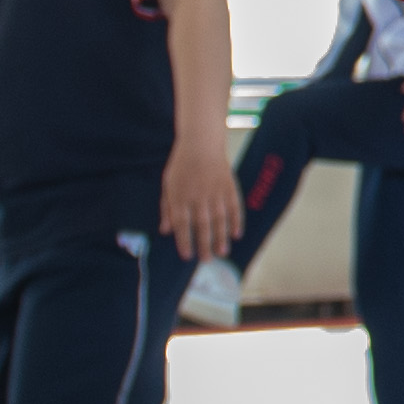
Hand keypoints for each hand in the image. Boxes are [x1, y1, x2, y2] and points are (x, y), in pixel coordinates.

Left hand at [160, 141, 238, 259]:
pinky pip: (234, 207)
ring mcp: (215, 191)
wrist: (201, 142)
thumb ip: (167, 208)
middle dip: (204, 244)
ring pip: (219, 219)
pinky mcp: (229, 186)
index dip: (184, 240)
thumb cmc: (181, 165)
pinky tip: (237, 233)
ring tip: (222, 252)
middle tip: (207, 260)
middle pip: (202, 225)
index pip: (182, 223)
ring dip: (221, 237)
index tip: (187, 256)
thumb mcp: (168, 184)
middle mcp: (198, 196)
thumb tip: (166, 231)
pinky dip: (236, 220)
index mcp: (180, 196)